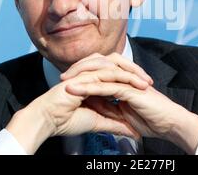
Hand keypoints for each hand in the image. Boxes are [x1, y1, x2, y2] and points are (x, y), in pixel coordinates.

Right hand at [5, 54, 150, 153]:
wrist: (48, 120)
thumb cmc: (66, 120)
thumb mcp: (98, 123)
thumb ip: (115, 124)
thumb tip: (131, 131)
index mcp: (95, 82)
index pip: (117, 76)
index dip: (133, 81)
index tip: (147, 91)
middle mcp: (92, 74)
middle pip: (118, 65)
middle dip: (136, 72)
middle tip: (150, 82)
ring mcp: (87, 73)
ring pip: (114, 65)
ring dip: (132, 73)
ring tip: (145, 83)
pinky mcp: (84, 76)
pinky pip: (106, 72)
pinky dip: (121, 76)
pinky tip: (132, 82)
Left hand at [63, 53, 197, 153]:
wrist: (170, 124)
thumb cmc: (152, 119)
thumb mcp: (124, 115)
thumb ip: (110, 109)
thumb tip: (95, 108)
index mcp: (122, 81)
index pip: (98, 72)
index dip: (82, 74)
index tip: (66, 82)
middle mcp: (124, 77)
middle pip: (97, 66)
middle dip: (78, 70)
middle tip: (62, 78)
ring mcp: (127, 81)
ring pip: (99, 73)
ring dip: (80, 76)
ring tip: (64, 81)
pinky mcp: (130, 89)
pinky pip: (106, 86)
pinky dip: (90, 87)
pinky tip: (76, 89)